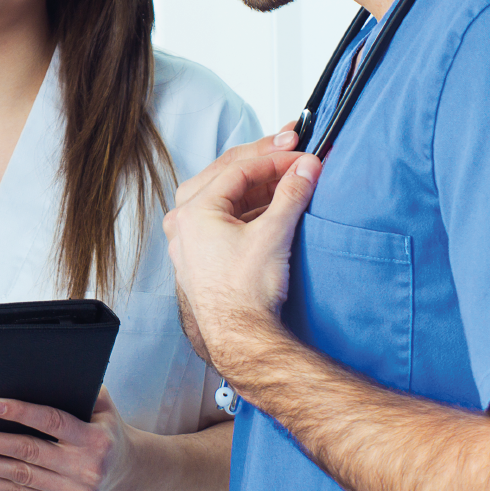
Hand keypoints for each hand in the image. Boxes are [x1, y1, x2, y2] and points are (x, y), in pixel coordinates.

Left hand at [0, 388, 136, 490]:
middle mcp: (85, 468)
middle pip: (29, 452)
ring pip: (21, 476)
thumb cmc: (108, 431)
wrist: (128, 473)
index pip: (51, 422)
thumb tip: (43, 370)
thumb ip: (79, 389)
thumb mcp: (104, 406)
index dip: (20, 412)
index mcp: (95, 439)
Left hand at [164, 151, 320, 372]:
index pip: (237, 169)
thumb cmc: (246, 295)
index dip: (273, 158)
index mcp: (193, 211)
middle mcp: (183, 222)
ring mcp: (189, 239)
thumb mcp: (273, 235)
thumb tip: (306, 167)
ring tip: (288, 177)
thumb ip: (291, 194)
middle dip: (261, 162)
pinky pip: (224, 218)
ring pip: (223, 196)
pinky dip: (249, 208)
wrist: (241, 339)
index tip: (301, 154)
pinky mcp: (202, 254)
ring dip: (257, 185)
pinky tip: (273, 206)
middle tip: (291, 150)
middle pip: (225, 176)